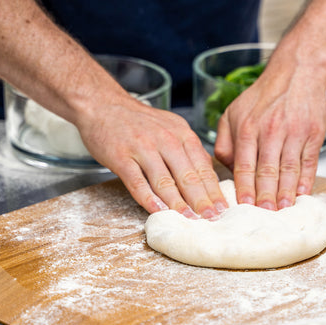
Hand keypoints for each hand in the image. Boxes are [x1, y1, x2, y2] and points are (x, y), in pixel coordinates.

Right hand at [76, 95, 226, 218]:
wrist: (103, 104)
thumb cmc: (139, 122)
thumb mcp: (171, 127)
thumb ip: (189, 150)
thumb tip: (208, 174)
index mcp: (181, 134)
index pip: (203, 167)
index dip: (214, 191)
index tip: (222, 208)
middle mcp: (165, 140)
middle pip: (188, 176)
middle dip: (202, 201)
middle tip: (212, 218)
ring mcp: (143, 148)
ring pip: (165, 181)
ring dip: (178, 204)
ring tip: (190, 220)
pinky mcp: (121, 157)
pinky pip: (137, 182)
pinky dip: (148, 199)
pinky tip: (158, 211)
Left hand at [213, 65, 325, 209]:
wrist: (297, 73)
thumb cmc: (261, 98)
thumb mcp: (232, 113)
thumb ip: (224, 143)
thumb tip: (225, 171)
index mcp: (247, 128)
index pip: (244, 165)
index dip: (245, 188)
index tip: (243, 207)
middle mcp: (270, 130)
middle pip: (267, 171)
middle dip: (266, 196)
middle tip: (265, 217)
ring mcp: (294, 132)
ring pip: (289, 169)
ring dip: (286, 193)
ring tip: (283, 211)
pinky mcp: (314, 133)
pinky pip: (309, 162)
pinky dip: (306, 180)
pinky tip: (302, 195)